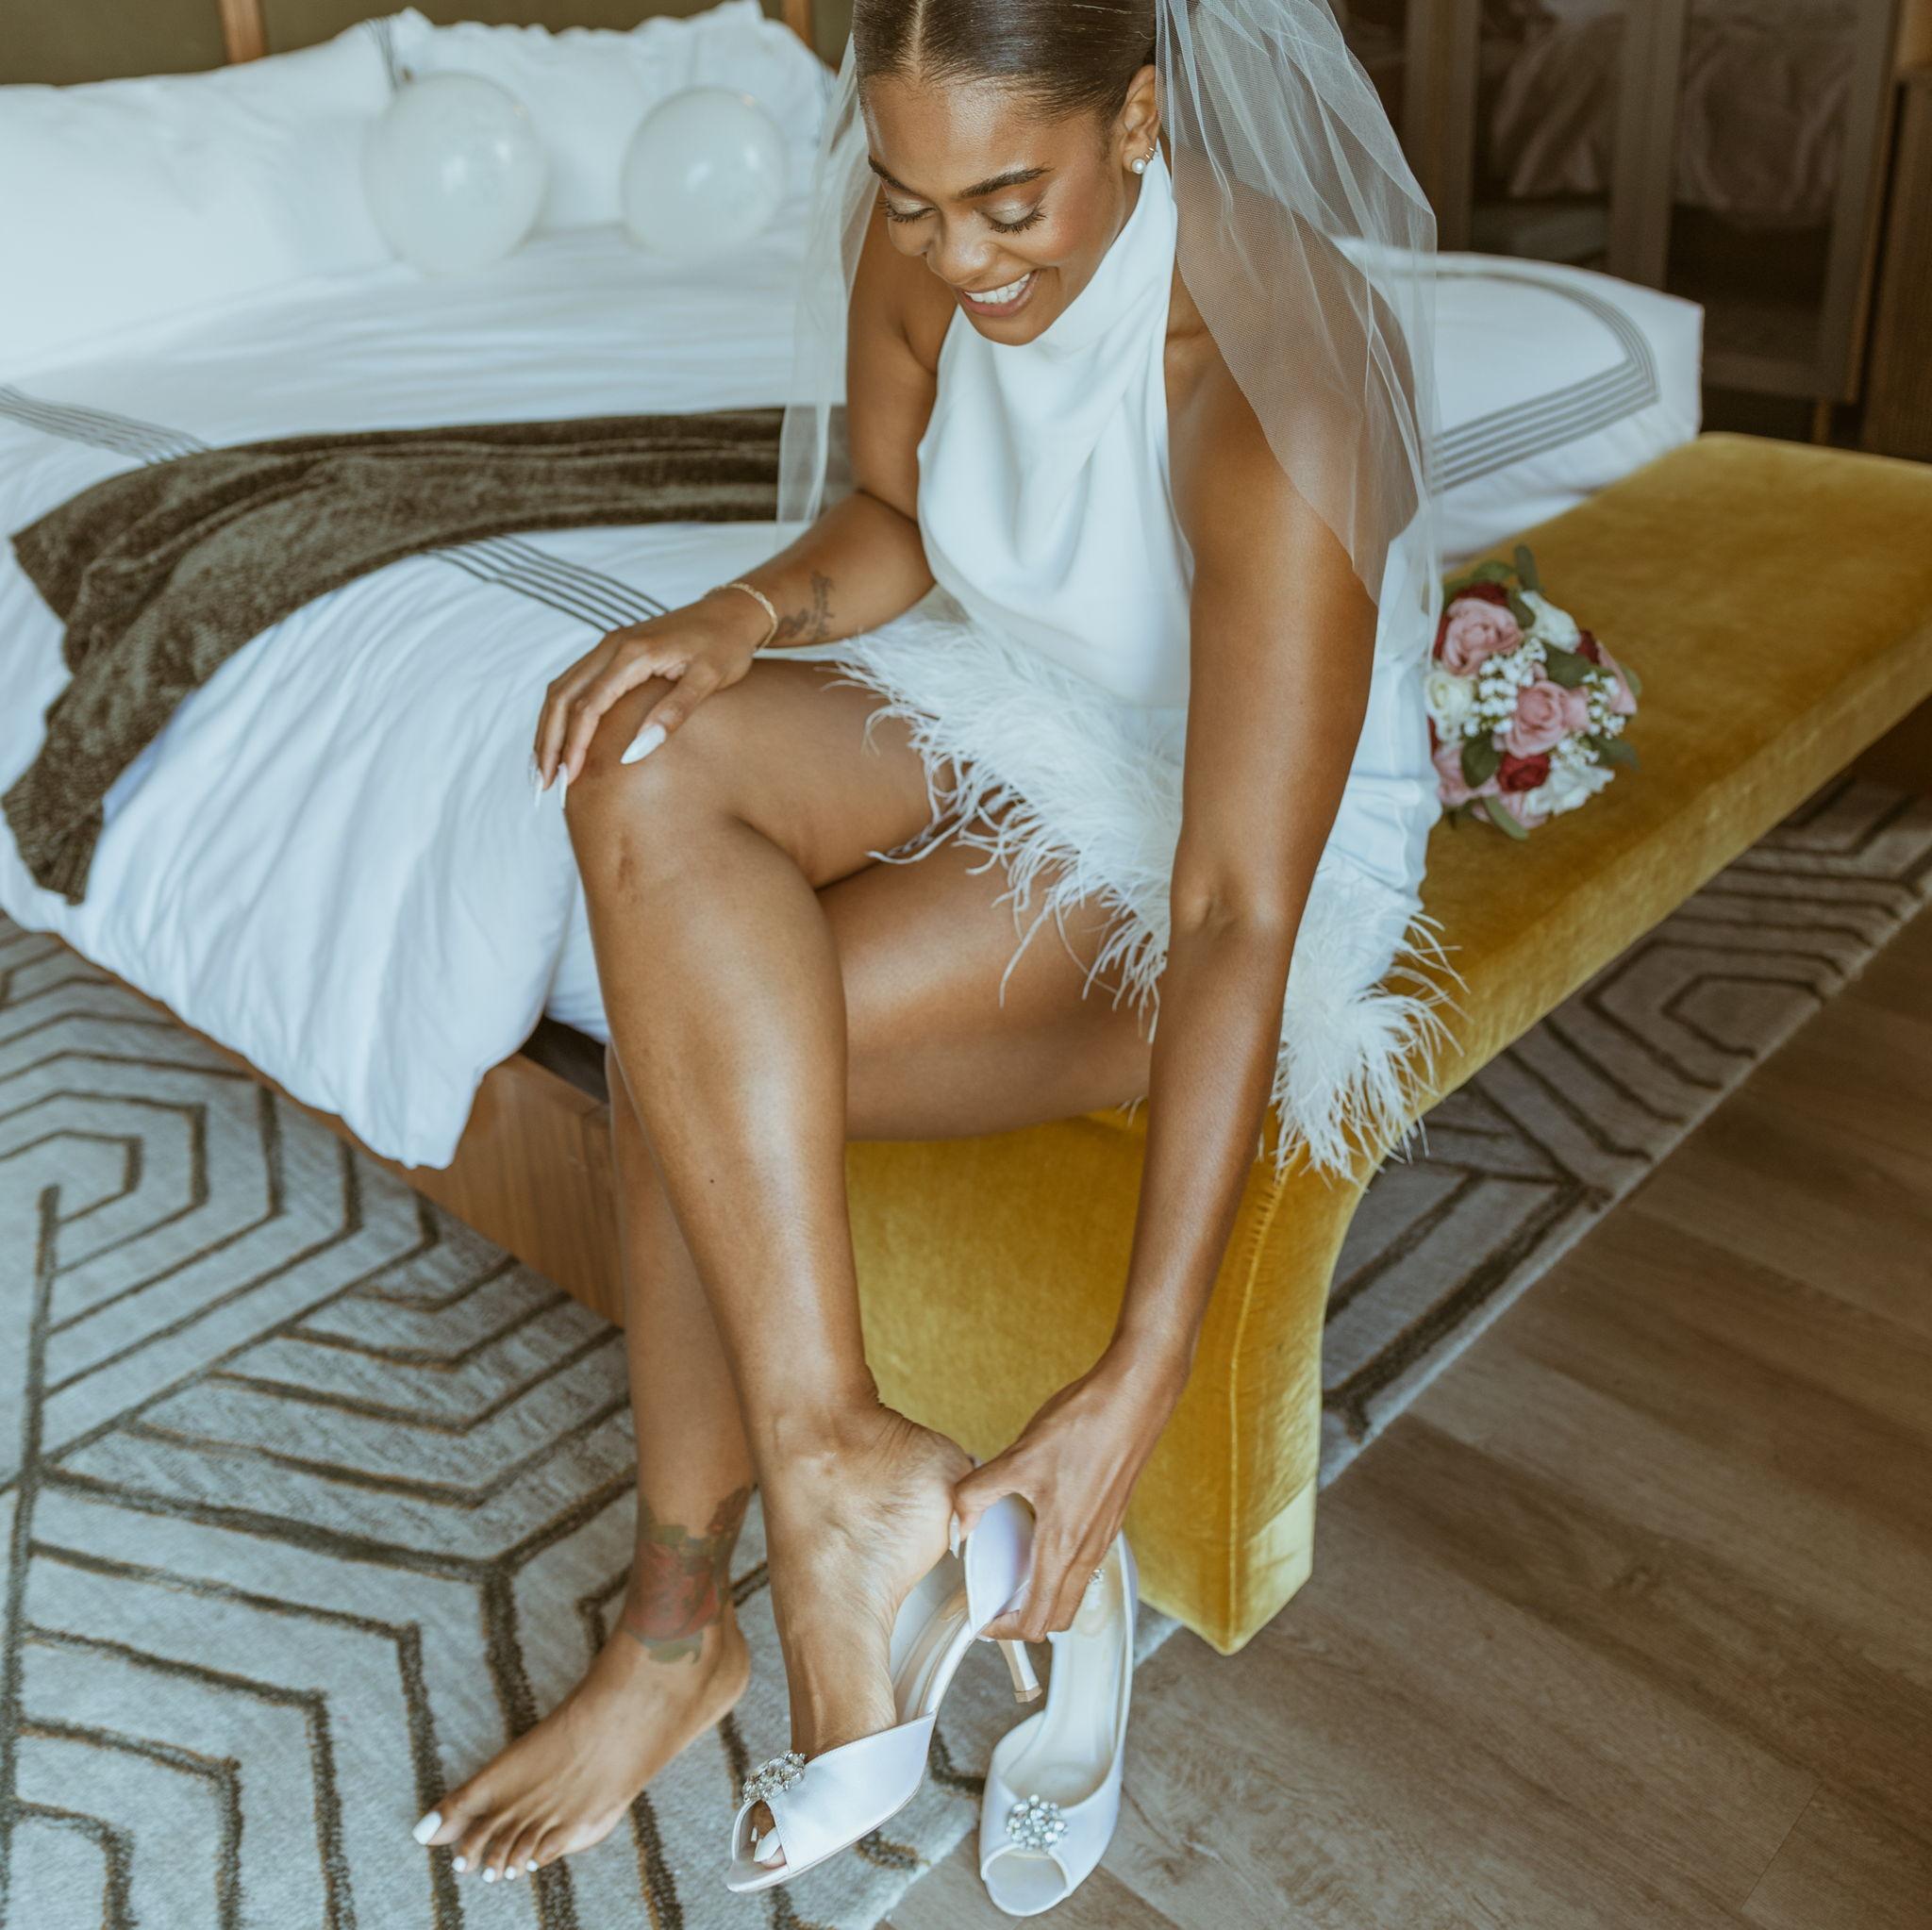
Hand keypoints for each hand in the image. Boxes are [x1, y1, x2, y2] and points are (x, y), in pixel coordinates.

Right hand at [534, 590, 767, 788]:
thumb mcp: (708, 681)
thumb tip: (635, 753)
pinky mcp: (611, 653)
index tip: (568, 781)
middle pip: (561, 698)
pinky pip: (574, 684)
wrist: (731, 613)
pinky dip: (560, 714)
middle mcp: (610, 646)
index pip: (588, 706)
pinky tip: (559, 740)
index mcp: (632, 654)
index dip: (575, 746)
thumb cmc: (725, 647)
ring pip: (561, 690)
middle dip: (549, 743)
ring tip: (543, 769)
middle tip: (543, 784)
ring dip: (548, 729)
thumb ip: (673, 714)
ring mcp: (608, 647)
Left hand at [953, 1348, 1184, 1641]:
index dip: (1005, 1630)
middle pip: (1058, 1616)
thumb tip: (959, 1522)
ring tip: (1011, 1569)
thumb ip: (978, 1494)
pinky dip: (1059, 1568)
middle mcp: (1088, 1551)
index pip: (1037, 1619)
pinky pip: (1084, 1563)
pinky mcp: (1110, 1518)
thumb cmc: (1083, 1427)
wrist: (1133, 1401)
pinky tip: (1038, 1531)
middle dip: (1024, 1620)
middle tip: (994, 1602)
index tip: (983, 1619)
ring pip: (1073, 1590)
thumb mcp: (1017, 1458)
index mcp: (1062, 1546)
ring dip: (1043, 1594)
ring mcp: (1104, 1536)